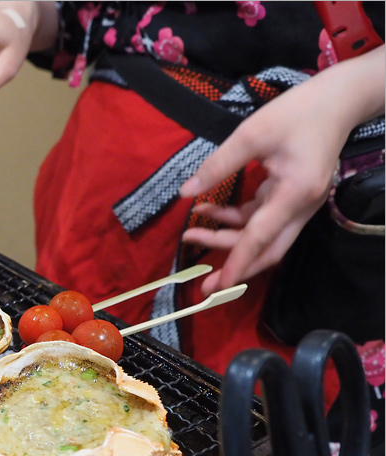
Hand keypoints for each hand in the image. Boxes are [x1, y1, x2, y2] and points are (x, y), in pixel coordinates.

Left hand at [180, 46, 384, 296]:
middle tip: (202, 284)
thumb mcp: (253, 133)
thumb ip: (219, 164)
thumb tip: (186, 193)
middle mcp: (301, 206)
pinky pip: (261, 219)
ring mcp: (297, 204)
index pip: (261, 237)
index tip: (218, 286)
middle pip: (266, 249)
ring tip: (191, 235)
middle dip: (233, 266)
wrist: (337, 101)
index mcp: (295, 193)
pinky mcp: (290, 197)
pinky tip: (207, 210)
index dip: (237, 263)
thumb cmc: (298, 112)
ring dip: (228, 239)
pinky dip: (235, 219)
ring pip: (262, 236)